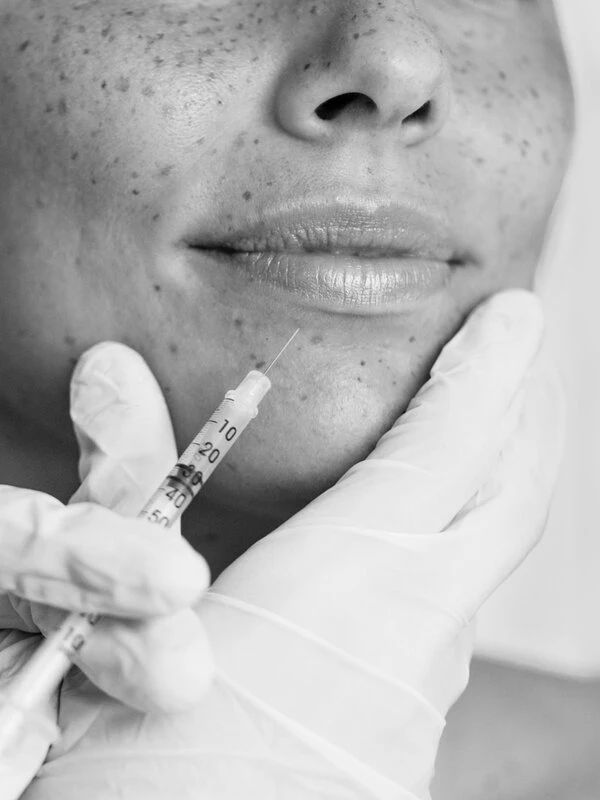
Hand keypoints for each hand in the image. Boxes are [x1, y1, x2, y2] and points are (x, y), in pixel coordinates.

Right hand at [20, 290, 562, 799]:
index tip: (515, 315)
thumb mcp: (117, 623)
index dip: (488, 372)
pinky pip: (449, 613)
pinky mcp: (404, 734)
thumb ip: (125, 490)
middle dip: (522, 414)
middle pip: (508, 499)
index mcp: (347, 589)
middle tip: (516, 354)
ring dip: (492, 477)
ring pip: (483, 557)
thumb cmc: (144, 783)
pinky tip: (414, 541)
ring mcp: (421, 692)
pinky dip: (451, 545)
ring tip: (475, 425)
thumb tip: (109, 371)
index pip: (450, 450)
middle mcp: (411, 634)